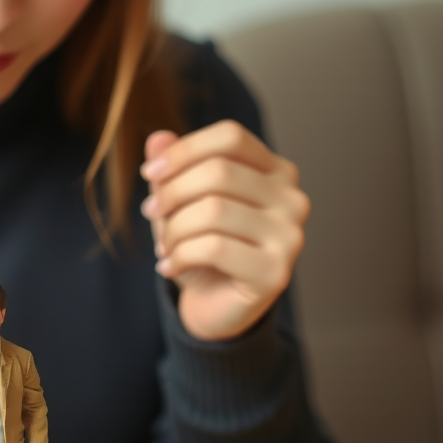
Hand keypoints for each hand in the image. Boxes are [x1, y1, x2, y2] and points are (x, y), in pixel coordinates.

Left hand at [140, 120, 308, 340]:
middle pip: (219, 171)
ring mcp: (290, 236)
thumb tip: (157, 139)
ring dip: (173, 229)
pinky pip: (214, 248)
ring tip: (164, 246)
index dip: (185, 150)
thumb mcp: (180, 202)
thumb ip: (172, 168)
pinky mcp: (276, 272)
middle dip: (172, 192)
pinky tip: (169, 266)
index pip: (231, 137)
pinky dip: (180, 255)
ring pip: (213, 210)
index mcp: (276, 171)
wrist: (213, 305)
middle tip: (150, 212)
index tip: (150, 173)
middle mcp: (292, 199)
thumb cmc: (201, 246)